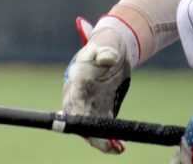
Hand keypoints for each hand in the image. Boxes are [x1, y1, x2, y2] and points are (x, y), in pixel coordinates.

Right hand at [62, 17, 132, 153]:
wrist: (113, 49)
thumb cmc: (107, 45)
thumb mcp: (107, 46)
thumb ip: (106, 52)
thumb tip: (107, 58)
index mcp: (77, 77)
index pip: (74, 99)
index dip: (78, 114)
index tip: (87, 124)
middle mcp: (78, 93)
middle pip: (77, 118)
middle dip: (88, 132)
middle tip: (106, 143)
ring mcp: (87, 103)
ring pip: (87, 126)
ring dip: (99, 139)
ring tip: (116, 147)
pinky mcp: (99, 109)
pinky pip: (100, 127)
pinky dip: (106, 137)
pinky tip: (118, 146)